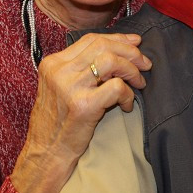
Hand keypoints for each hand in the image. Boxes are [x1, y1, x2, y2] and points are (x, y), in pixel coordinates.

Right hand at [11, 32, 151, 192]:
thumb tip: (118, 50)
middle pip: (103, 46)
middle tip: (145, 64)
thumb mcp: (61, 88)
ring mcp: (70, 87)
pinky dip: (127, 94)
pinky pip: (116, 87)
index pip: (91, 39)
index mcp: (53, 64)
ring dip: (132, 70)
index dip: (118, 39)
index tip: (136, 44)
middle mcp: (59, 71)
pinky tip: (126, 105)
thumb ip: (81, 68)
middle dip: (131, 52)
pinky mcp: (83, 105)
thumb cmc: (59, 122)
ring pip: (111, 61)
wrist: (47, 153)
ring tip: (138, 84)